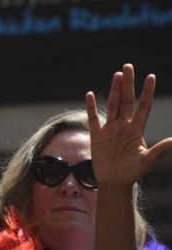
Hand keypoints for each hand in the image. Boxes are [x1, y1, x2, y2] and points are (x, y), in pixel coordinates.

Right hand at [86, 63, 171, 185]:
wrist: (114, 182)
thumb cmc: (132, 172)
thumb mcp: (147, 161)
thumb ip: (159, 150)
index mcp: (137, 129)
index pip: (144, 106)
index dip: (147, 92)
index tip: (151, 77)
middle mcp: (124, 125)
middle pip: (126, 100)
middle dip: (128, 84)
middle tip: (128, 67)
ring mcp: (110, 129)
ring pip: (112, 105)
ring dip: (114, 90)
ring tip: (116, 75)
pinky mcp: (97, 135)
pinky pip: (93, 118)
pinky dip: (91, 107)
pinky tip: (90, 95)